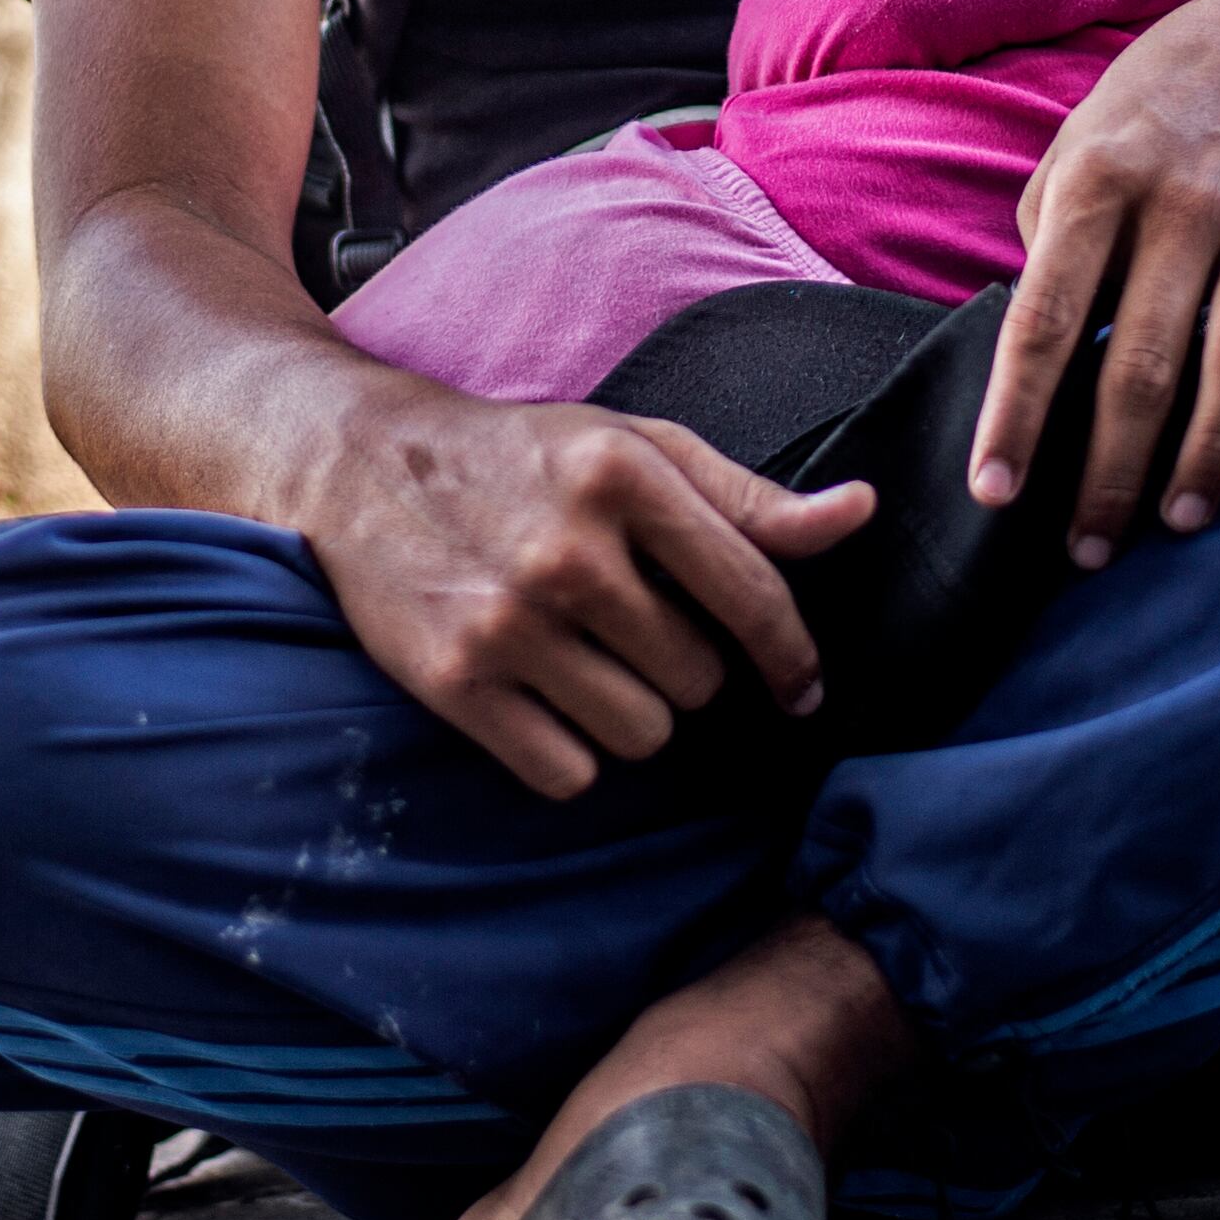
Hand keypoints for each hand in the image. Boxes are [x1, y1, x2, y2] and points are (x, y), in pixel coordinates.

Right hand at [300, 387, 878, 798]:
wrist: (360, 464)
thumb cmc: (522, 458)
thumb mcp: (634, 447)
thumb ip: (747, 496)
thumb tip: (859, 513)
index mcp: (624, 475)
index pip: (753, 594)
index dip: (791, 655)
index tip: (799, 687)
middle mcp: (567, 550)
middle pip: (698, 679)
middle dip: (681, 667)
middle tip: (628, 631)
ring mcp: (506, 620)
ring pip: (641, 734)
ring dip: (629, 714)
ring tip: (585, 662)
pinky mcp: (453, 681)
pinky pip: (567, 772)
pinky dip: (567, 752)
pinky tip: (542, 698)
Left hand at [970, 0, 1219, 562]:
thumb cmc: (1145, 121)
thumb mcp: (1069, 156)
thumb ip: (1046, 247)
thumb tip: (1033, 356)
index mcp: (1096, 183)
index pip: (1045, 321)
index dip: (1017, 415)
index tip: (994, 491)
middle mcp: (1181, 199)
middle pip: (1141, 361)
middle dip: (1112, 470)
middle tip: (1089, 549)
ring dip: (1210, 452)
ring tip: (1179, 521)